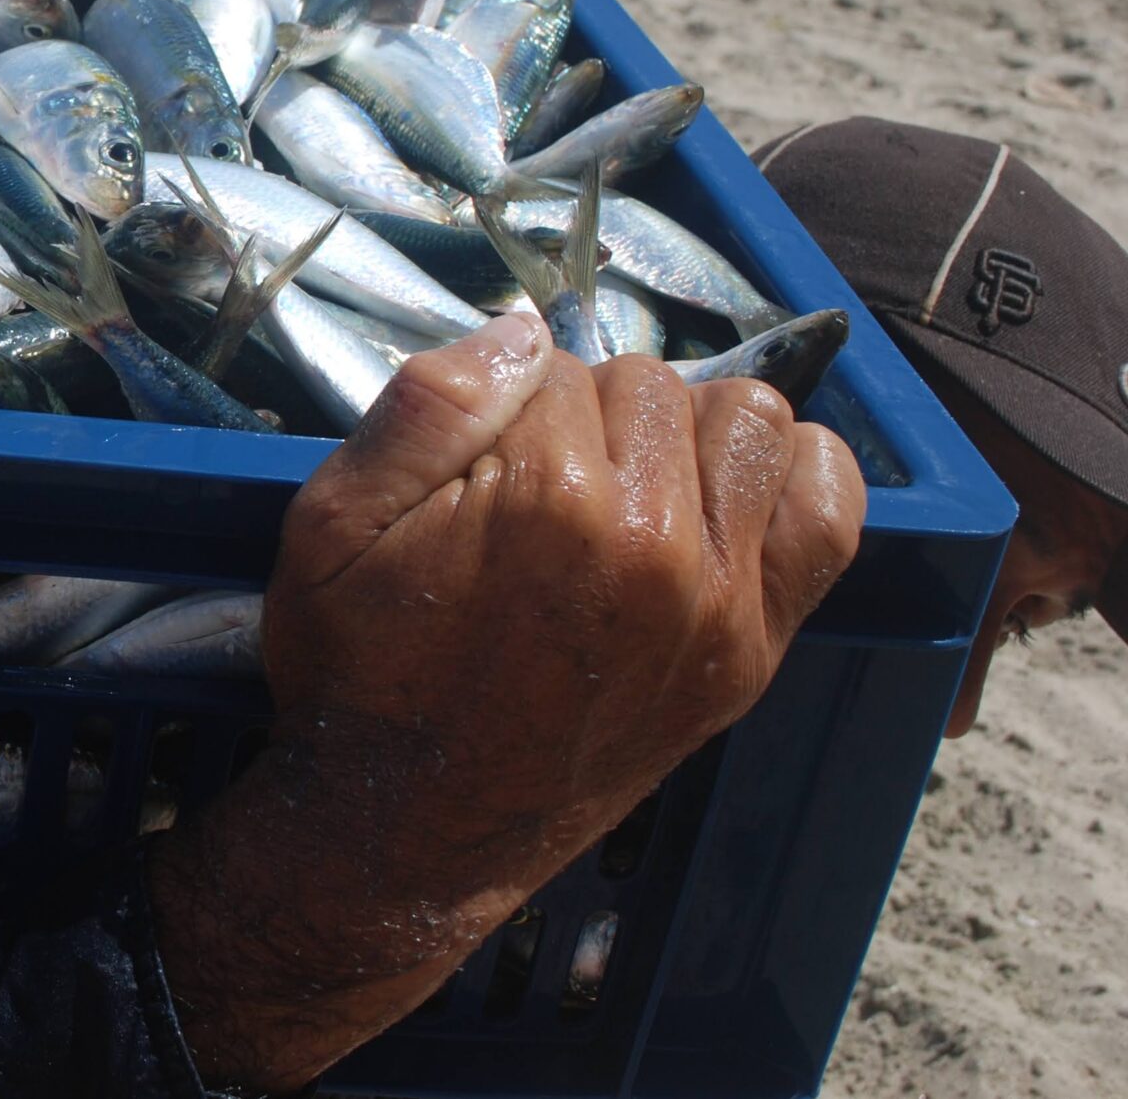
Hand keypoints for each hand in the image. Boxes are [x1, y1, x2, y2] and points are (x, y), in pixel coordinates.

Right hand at [149, 311, 863, 1092]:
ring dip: (683, 434)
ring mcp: (720, 601)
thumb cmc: (357, 669)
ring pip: (746, 418)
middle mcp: (656, 542)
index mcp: (549, 498)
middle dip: (587, 414)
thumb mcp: (332, 524)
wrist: (402, 832)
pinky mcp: (755, 650)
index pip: (556, 365)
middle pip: (650, 383)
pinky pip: (829, 509)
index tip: (472, 465)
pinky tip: (718, 501)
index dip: (504, 403)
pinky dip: (788, 478)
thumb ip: (427, 405)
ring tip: (620, 490)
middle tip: (530, 488)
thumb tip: (526, 328)